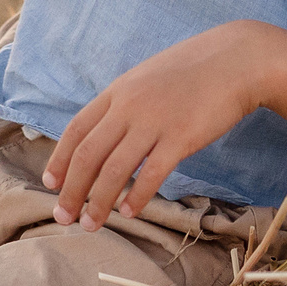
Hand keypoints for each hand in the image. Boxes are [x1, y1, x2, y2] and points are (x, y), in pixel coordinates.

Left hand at [42, 24, 272, 230]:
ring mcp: (155, 121)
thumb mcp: (147, 78)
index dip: (60, 159)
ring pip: (115, 169)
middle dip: (72, 190)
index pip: (76, 129)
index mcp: (118, 91)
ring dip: (99, 201)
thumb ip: (125, 103)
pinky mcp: (182, 137)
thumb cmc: (192, 71)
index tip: (51, 185)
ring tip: (91, 225)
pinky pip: (152, 173)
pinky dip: (137, 196)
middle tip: (63, 216)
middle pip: (89, 154)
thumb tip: (107, 133)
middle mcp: (129, 106)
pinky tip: (129, 212)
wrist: (236, 60)